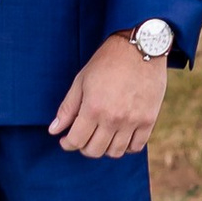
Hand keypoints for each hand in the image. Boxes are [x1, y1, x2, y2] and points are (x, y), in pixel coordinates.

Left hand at [49, 34, 168, 157]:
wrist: (140, 48)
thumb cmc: (107, 62)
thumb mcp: (81, 81)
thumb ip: (67, 108)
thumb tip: (53, 131)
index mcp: (93, 108)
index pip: (76, 141)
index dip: (67, 144)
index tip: (66, 141)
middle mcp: (113, 118)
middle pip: (94, 150)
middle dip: (84, 147)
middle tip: (83, 137)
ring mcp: (132, 121)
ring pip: (115, 152)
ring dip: (105, 148)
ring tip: (101, 136)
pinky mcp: (148, 120)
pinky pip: (136, 147)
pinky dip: (126, 147)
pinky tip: (120, 136)